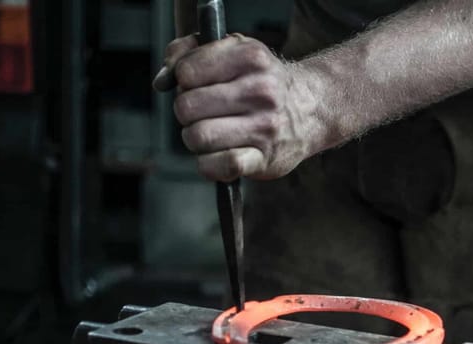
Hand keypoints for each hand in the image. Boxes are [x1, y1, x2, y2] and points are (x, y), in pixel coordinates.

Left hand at [153, 35, 319, 181]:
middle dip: (187, 113)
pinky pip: (221, 165)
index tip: (197, 85)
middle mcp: (261, 91)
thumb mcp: (233, 50)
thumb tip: (161, 82)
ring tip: (210, 134)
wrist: (310, 109)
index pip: (186, 72)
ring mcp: (264, 127)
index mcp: (250, 58)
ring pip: (198, 137)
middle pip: (187, 107)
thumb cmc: (261, 80)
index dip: (183, 81)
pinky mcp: (264, 159)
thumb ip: (189, 53)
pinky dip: (209, 165)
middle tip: (202, 113)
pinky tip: (216, 157)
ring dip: (195, 139)